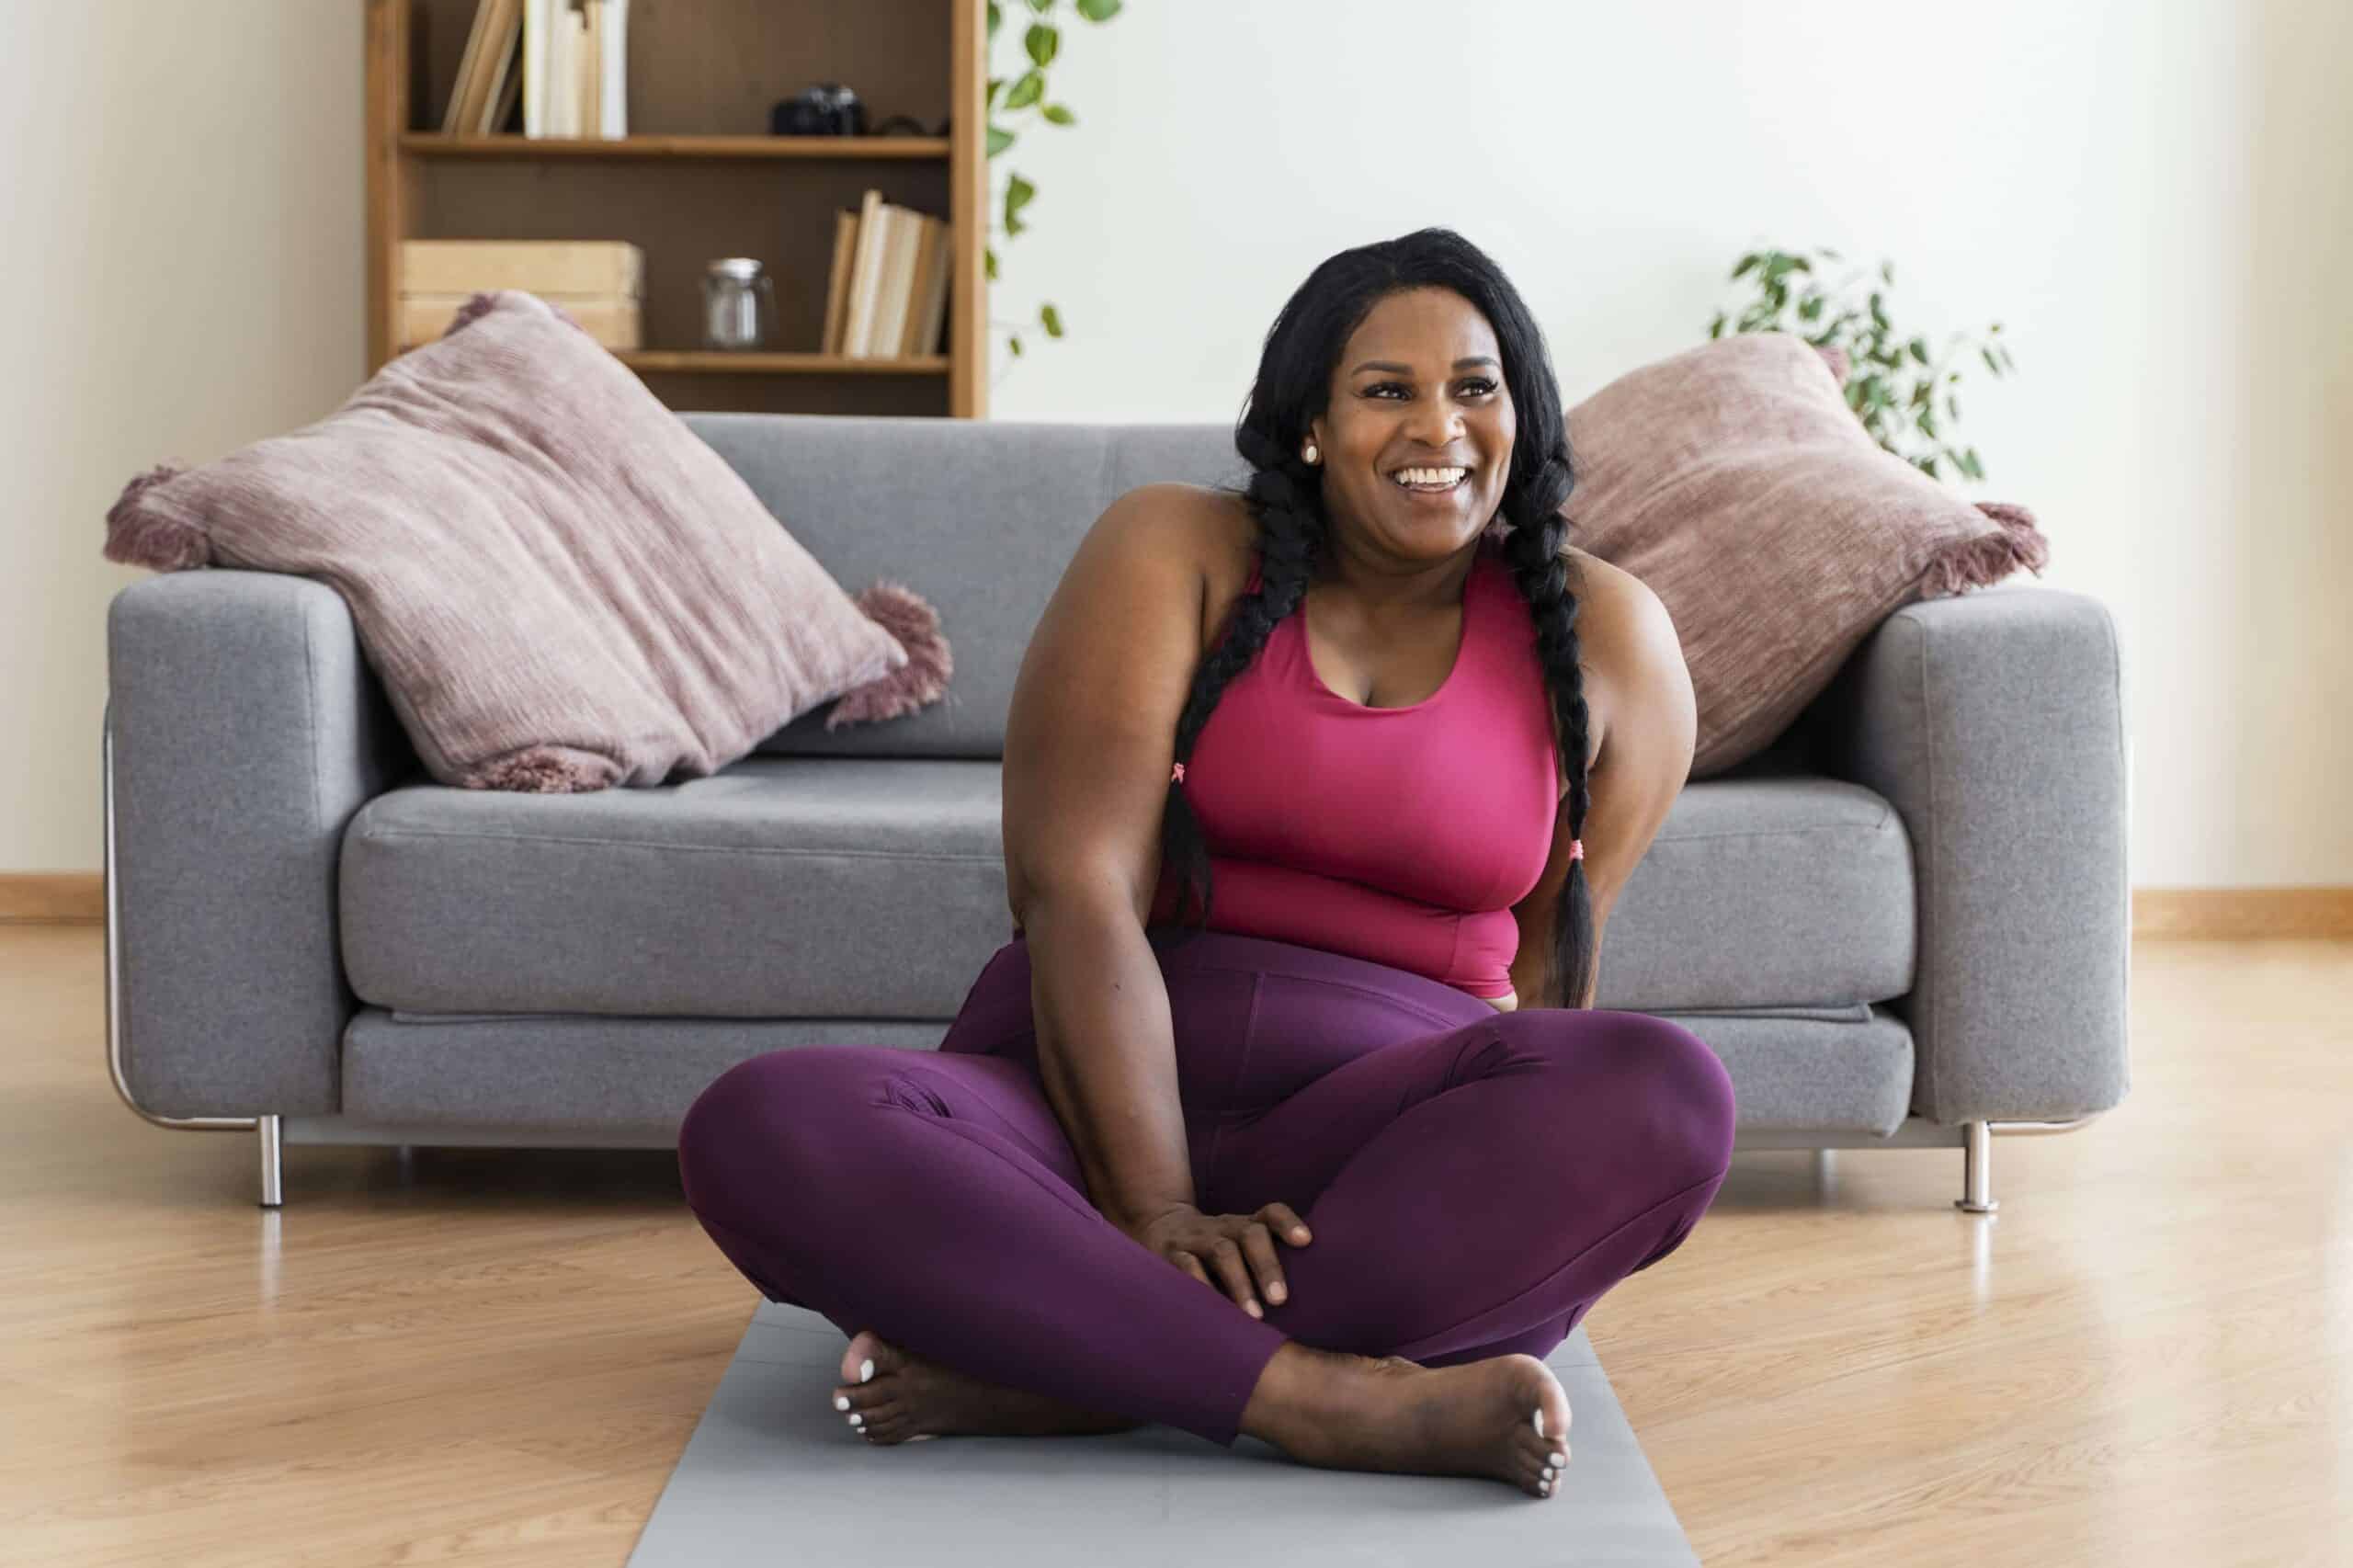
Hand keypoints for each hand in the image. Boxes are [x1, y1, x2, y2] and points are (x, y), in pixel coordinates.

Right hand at [1114, 1201, 1312, 1318]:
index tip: (1306, 1240)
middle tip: (1280, 1299)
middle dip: (1267, 1266)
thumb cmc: (1213, 1253)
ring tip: (1254, 1315)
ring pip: (1222, 1252)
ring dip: (1239, 1283)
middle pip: (1251, 1234)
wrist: (1156, 1227)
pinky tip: (1211, 1308)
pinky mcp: (1171, 1254)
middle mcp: (1224, 1228)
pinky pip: (1186, 1266)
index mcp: (1244, 1226)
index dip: (1288, 1223)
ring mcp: (1197, 1239)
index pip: (1271, 1213)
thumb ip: (1266, 1265)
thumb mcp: (1238, 1248)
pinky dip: (1200, 1285)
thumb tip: (1311, 1306)